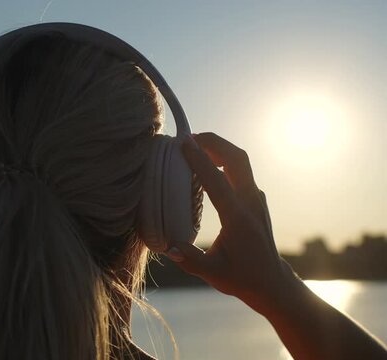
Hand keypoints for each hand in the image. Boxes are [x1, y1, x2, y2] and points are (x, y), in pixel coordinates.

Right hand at [165, 133, 298, 312]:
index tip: (183, 143)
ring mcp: (256, 198)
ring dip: (219, 148)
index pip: (217, 180)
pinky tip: (206, 166)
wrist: (272, 282)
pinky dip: (222, 160)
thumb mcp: (213, 274)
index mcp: (239, 218)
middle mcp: (251, 202)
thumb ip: (189, 260)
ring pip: (240, 161)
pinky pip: (240, 170)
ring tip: (195, 146)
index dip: (199, 159)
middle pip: (237, 158)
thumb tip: (168, 246)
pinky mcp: (256, 199)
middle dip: (214, 142)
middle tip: (189, 137)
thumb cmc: (241, 278)